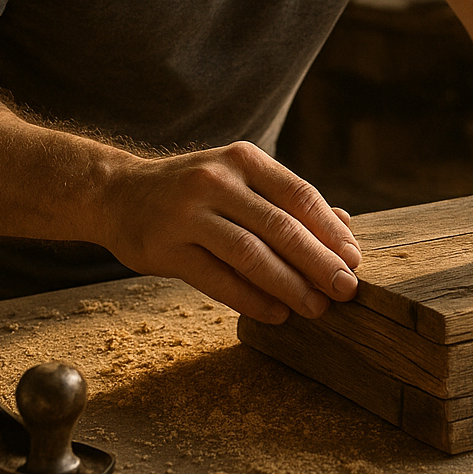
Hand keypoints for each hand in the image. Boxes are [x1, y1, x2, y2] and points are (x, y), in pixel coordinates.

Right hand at [99, 141, 359, 324]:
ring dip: (289, 285)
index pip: (299, 195)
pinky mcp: (165, 247)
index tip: (354, 261)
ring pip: (250, 254)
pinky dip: (251, 299)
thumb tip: (344, 227)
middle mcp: (216, 181)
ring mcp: (188, 214)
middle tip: (345, 290)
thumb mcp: (239, 180)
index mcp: (243, 160)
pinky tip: (275, 313)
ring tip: (315, 308)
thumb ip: (287, 202)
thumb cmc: (193, 191)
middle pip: (280, 226)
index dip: (331, 231)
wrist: (117, 193)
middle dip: (319, 262)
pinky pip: (217, 279)